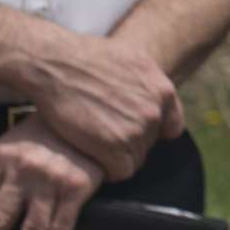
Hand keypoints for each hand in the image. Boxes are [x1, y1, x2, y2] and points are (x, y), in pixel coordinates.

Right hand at [18, 29, 183, 180]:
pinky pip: (121, 171)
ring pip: (135, 158)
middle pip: (149, 143)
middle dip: (129, 142)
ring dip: (116, 156)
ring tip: (94, 144)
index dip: (152, 132)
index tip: (133, 131)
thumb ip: (147, 84)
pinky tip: (92, 157)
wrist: (57, 65)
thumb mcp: (131, 60)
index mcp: (163, 90)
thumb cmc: (85, 58)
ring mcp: (136, 130)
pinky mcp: (115, 146)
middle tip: (104, 135)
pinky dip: (108, 170)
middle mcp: (154, 111)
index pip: (172, 127)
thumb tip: (151, 98)